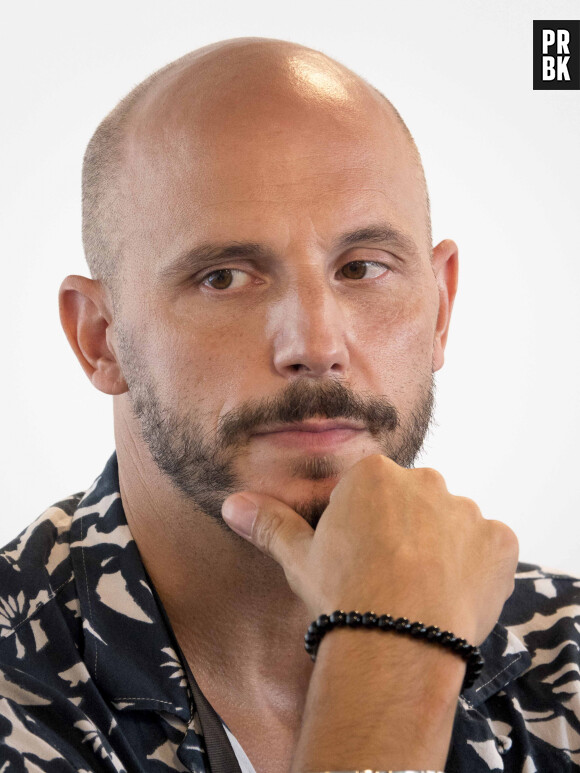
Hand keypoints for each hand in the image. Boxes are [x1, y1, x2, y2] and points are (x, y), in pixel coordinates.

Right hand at [222, 454, 518, 645]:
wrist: (397, 640)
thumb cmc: (343, 594)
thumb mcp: (299, 557)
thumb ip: (269, 522)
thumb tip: (231, 504)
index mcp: (374, 474)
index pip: (367, 492)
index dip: (360, 527)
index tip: (356, 559)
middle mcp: (425, 480)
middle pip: (411, 502)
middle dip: (402, 531)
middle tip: (387, 577)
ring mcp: (466, 510)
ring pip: (449, 524)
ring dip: (440, 548)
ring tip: (419, 591)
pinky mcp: (499, 542)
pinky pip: (488, 547)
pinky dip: (475, 566)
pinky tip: (452, 594)